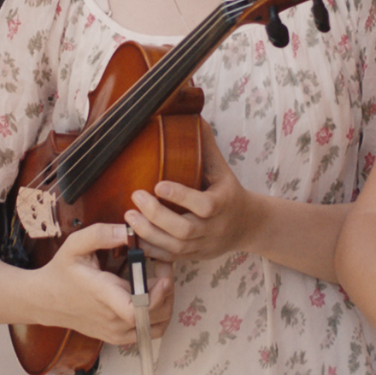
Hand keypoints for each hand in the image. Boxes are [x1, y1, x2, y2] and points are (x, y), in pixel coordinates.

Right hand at [38, 222, 173, 345]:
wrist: (46, 301)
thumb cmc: (62, 271)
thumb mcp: (75, 245)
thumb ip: (101, 234)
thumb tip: (128, 230)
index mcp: (103, 295)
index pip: (135, 310)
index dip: (156, 296)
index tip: (163, 276)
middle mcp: (112, 319)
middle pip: (156, 315)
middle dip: (168, 289)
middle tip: (163, 265)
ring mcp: (116, 332)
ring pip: (157, 325)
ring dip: (166, 302)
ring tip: (158, 279)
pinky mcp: (118, 337)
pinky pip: (149, 331)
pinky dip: (158, 314)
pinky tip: (150, 294)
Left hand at [124, 130, 252, 263]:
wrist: (247, 225)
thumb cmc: (228, 191)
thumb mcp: (221, 169)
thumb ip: (205, 146)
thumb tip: (192, 115)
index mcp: (224, 204)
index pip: (204, 205)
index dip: (181, 196)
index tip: (157, 184)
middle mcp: (215, 228)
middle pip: (185, 230)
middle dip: (156, 215)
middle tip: (135, 197)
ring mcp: (204, 246)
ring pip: (175, 248)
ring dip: (148, 234)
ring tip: (128, 217)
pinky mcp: (194, 257)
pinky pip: (170, 259)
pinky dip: (150, 250)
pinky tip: (133, 237)